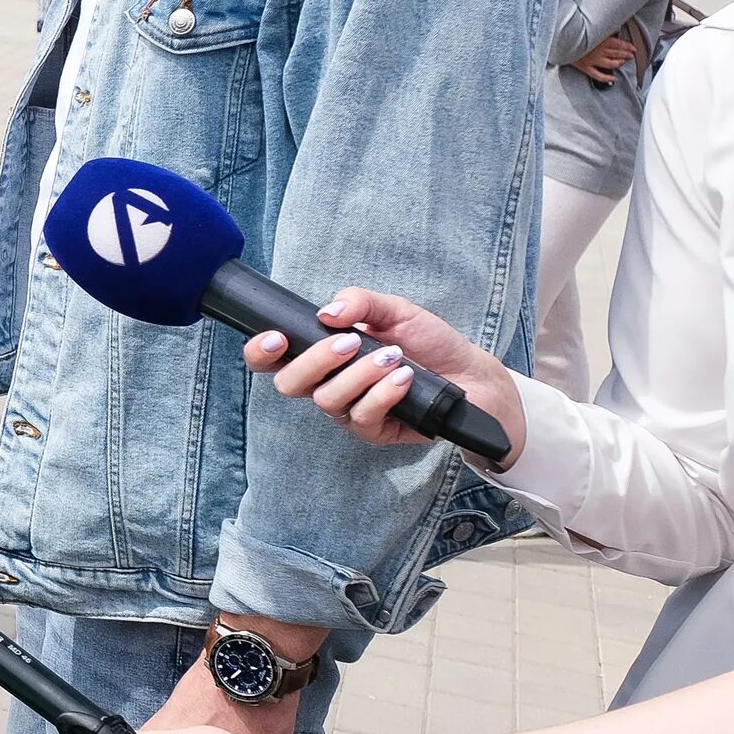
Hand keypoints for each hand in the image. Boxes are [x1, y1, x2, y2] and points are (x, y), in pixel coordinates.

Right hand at [244, 287, 524, 465]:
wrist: (471, 374)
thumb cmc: (429, 342)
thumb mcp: (395, 310)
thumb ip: (360, 302)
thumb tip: (326, 311)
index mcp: (323, 355)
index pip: (274, 360)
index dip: (261, 353)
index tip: (276, 337)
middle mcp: (327, 384)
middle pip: (289, 384)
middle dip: (316, 360)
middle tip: (348, 342)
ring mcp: (348, 411)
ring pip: (327, 400)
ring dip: (359, 375)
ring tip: (392, 357)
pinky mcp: (374, 431)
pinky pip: (363, 416)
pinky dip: (383, 393)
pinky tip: (404, 377)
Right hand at [569, 32, 639, 87]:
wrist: (560, 42)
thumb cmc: (574, 34)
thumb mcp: (590, 28)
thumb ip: (602, 29)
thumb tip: (613, 28)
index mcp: (601, 40)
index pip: (619, 44)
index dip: (628, 47)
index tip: (633, 49)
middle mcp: (599, 51)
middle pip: (617, 54)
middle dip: (626, 55)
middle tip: (631, 56)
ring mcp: (593, 61)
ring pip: (611, 64)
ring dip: (619, 63)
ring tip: (623, 62)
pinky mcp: (585, 68)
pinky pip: (599, 75)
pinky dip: (607, 78)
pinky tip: (613, 79)